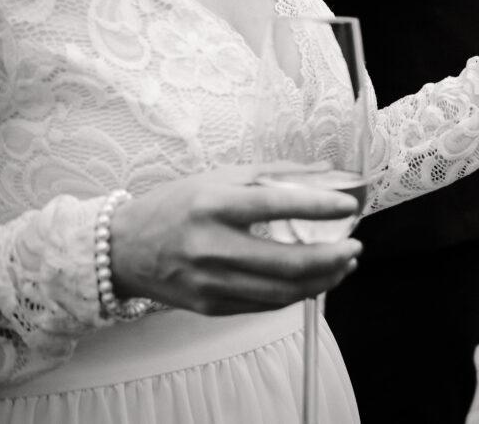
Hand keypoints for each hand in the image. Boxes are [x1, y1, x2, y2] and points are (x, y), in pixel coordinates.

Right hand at [110, 162, 361, 315]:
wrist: (122, 248)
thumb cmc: (177, 205)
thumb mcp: (221, 177)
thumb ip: (275, 174)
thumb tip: (327, 171)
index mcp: (214, 205)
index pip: (277, 205)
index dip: (320, 207)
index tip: (349, 207)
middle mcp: (212, 246)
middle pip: (287, 262)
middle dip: (332, 258)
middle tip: (355, 248)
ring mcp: (211, 281)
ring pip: (282, 291)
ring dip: (322, 281)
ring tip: (344, 266)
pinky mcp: (211, 306)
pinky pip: (265, 305)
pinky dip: (296, 294)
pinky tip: (314, 281)